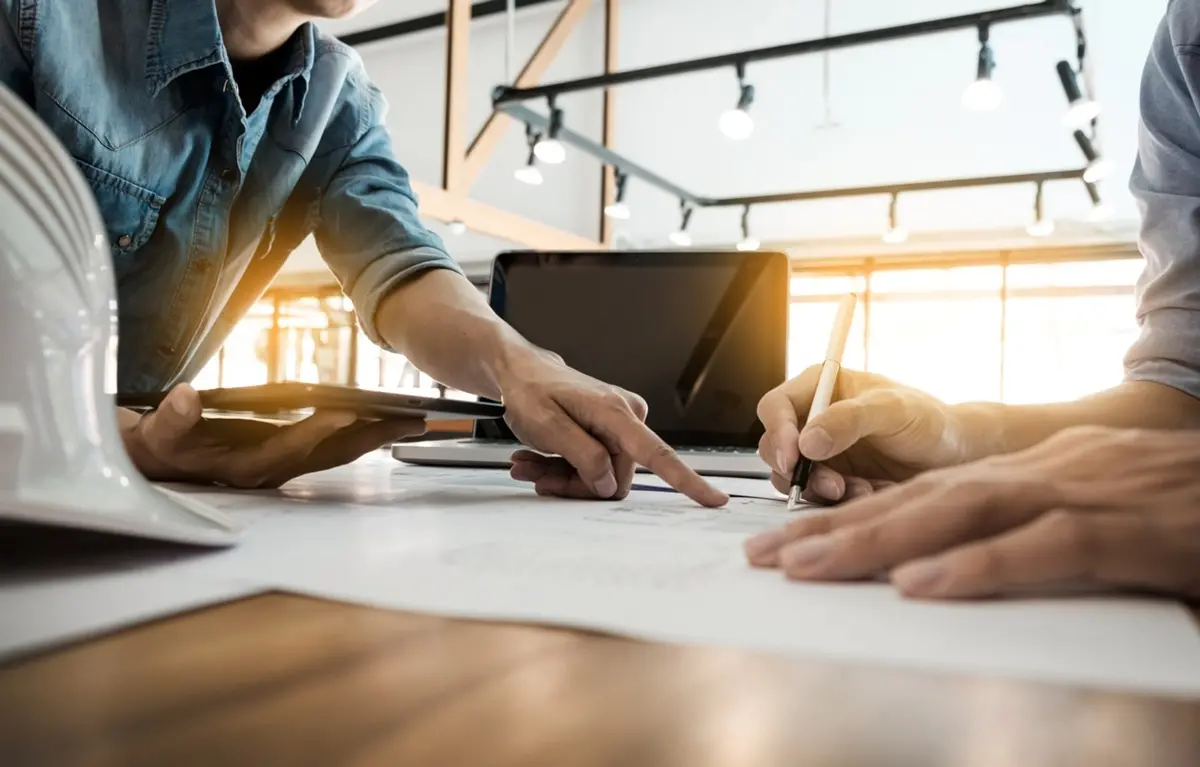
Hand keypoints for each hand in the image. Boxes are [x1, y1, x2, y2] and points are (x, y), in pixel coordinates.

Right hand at [121, 383, 426, 487]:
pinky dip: (364, 432)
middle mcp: (276, 469)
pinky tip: (387, 418)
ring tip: (414, 419)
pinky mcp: (294, 454)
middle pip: (333, 453)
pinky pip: (337, 445)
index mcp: (248, 465)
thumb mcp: (160, 431)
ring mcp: (288, 463)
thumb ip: (171, 419)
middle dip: (373, 437)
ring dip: (378, 436)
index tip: (349, 411)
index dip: (319, 430)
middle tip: (411, 420)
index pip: (291, 446)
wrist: (163, 459)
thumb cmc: (165, 443)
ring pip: (342, 451)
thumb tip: (184, 400)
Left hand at [498, 349, 726, 507]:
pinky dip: (565, 467)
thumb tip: (608, 482)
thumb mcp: (547, 427)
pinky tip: (539, 459)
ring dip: (563, 476)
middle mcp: (627, 416)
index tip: (713, 499)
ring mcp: (619, 424)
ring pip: (601, 475)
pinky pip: (596, 465)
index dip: (687, 481)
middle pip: (614, 477)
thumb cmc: (531, 392)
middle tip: (539, 473)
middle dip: (575, 483)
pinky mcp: (610, 431)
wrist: (522, 372)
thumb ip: (583, 456)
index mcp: (616, 413)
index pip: (657, 453)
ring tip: (532, 463)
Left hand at [744, 426, 1199, 600]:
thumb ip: (1019, 529)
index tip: (786, 547)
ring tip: (812, 568)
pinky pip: (1039, 548)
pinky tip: (920, 587)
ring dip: (878, 542)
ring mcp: (1075, 495)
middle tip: (766, 559)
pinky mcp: (1119, 530)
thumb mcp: (1083, 509)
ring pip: (958, 512)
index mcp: (1022, 473)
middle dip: (836, 530)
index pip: (917, 495)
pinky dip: (977, 566)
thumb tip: (946, 564)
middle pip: (917, 499)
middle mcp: (1035, 475)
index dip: (847, 520)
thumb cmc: (1168, 506)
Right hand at [756, 366, 992, 503]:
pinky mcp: (830, 478)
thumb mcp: (892, 410)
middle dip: (798, 469)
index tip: (795, 456)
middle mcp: (813, 418)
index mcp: (821, 387)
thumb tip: (808, 440)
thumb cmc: (928, 420)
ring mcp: (820, 451)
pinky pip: (814, 495)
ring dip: (818, 488)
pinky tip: (865, 494)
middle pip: (775, 445)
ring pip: (791, 475)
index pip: (776, 407)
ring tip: (857, 490)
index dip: (779, 432)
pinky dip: (835, 501)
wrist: (952, 456)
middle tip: (830, 484)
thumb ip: (849, 419)